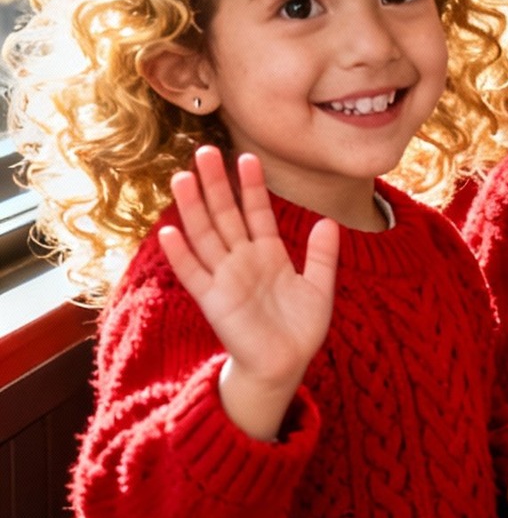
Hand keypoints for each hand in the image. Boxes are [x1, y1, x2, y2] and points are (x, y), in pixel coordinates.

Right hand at [158, 147, 337, 442]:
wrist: (285, 366)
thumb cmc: (300, 329)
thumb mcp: (319, 287)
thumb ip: (323, 255)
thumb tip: (329, 222)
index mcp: (269, 254)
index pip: (257, 211)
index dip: (252, 186)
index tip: (247, 156)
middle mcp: (243, 260)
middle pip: (226, 215)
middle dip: (216, 184)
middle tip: (204, 151)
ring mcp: (226, 278)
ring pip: (206, 235)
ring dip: (193, 208)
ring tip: (182, 178)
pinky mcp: (213, 300)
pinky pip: (194, 273)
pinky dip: (181, 253)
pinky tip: (169, 230)